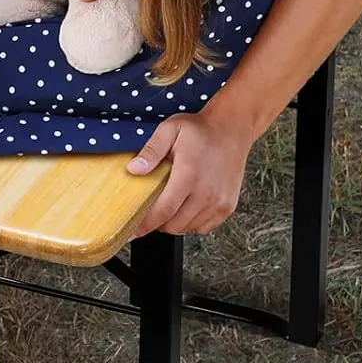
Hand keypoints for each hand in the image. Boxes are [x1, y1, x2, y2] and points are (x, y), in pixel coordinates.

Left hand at [127, 110, 253, 235]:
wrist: (231, 130)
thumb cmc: (200, 130)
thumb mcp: (169, 130)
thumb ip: (151, 151)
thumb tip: (133, 169)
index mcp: (189, 175)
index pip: (163, 211)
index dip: (144, 225)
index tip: (131, 232)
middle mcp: (206, 193)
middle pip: (173, 225)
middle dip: (156, 222)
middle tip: (148, 210)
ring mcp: (219, 203)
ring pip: (187, 228)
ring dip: (173, 223)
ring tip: (168, 204)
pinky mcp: (227, 208)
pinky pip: (203, 227)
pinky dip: (190, 223)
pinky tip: (185, 206)